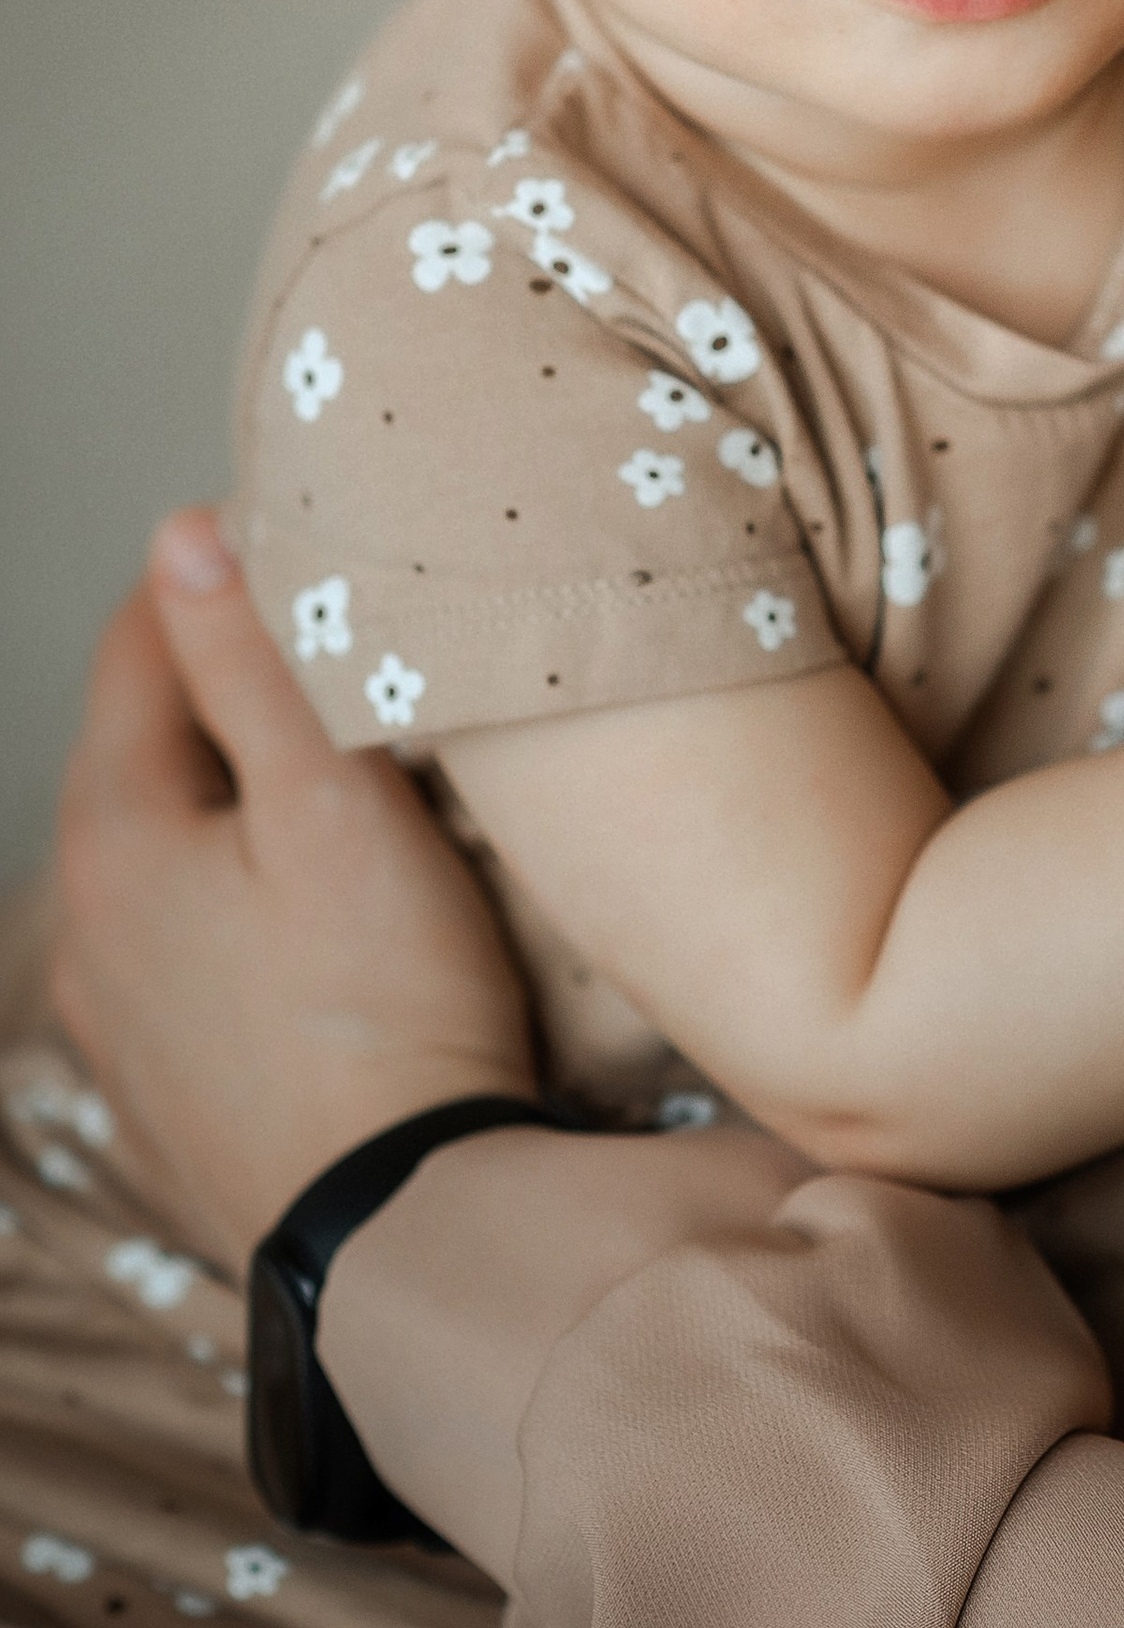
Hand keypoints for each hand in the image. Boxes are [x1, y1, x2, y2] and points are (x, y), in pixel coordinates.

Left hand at [50, 508, 534, 1268]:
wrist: (402, 1230)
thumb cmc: (384, 1001)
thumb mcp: (333, 804)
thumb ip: (255, 663)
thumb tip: (182, 532)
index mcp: (113, 832)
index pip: (143, 641)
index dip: (225, 576)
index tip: (315, 549)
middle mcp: (83, 922)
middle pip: (151, 746)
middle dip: (234, 687)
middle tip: (350, 655)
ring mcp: (115, 1016)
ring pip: (168, 851)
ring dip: (236, 801)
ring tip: (346, 782)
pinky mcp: (164, 1086)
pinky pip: (188, 945)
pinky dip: (238, 900)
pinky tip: (316, 913)